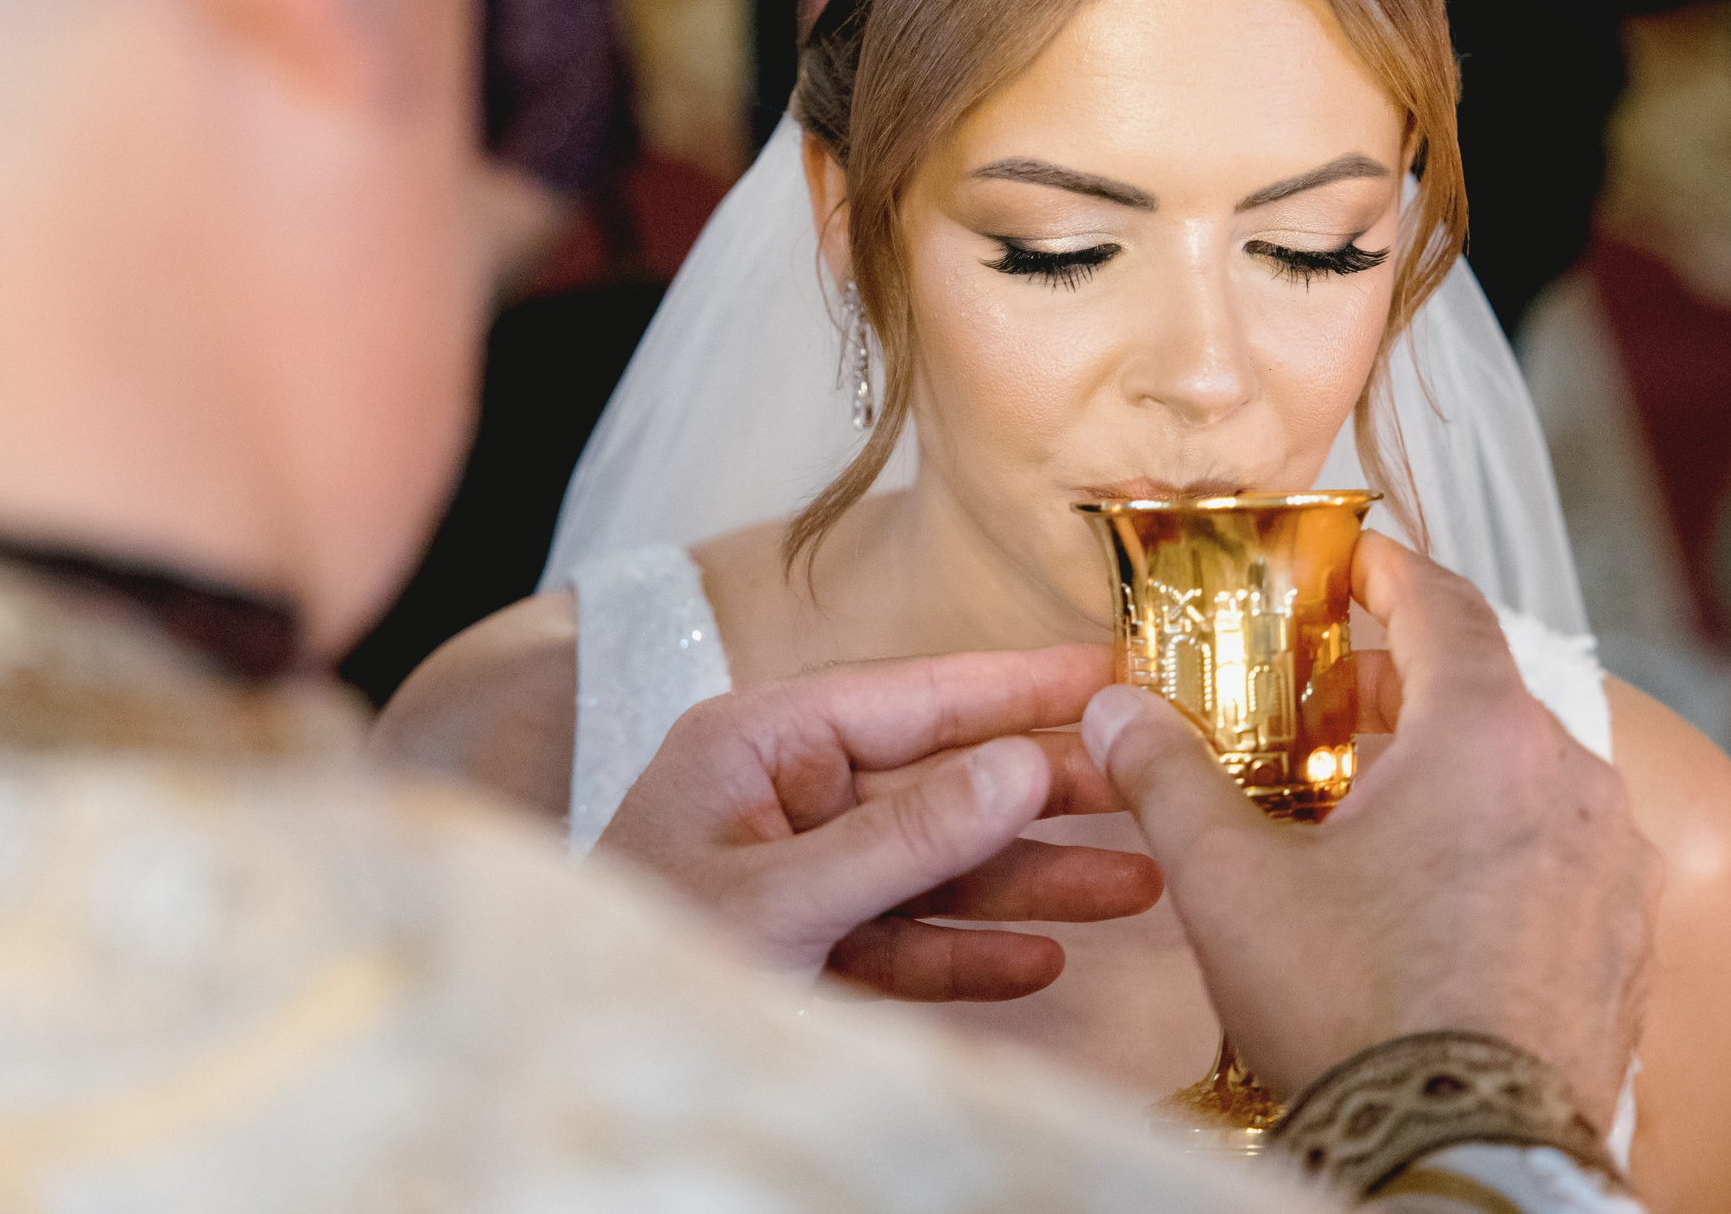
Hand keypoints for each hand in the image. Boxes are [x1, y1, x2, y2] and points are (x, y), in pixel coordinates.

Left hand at [596, 644, 1161, 1001]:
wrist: (577, 1059)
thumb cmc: (644, 960)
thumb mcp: (780, 900)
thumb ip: (904, 837)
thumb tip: (1023, 765)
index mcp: (757, 743)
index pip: (911, 696)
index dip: (1016, 685)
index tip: (1111, 672)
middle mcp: (782, 797)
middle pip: (940, 781)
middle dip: (1045, 791)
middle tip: (1153, 786)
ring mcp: (796, 876)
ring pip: (938, 868)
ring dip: (1033, 881)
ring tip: (1138, 887)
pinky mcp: (805, 950)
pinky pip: (905, 942)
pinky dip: (970, 955)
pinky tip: (1044, 960)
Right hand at [1083, 533, 1659, 1123]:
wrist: (1462, 1160)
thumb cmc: (1357, 1013)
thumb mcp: (1230, 882)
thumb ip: (1168, 777)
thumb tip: (1116, 713)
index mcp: (1486, 738)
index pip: (1446, 605)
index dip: (1391, 573)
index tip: (1357, 564)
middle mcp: (1574, 786)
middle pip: (1488, 694)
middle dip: (1406, 689)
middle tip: (1333, 705)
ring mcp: (1616, 873)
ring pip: (1532, 781)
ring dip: (1459, 775)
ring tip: (1379, 814)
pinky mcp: (1628, 951)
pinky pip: (1566, 863)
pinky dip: (1505, 852)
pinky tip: (1441, 902)